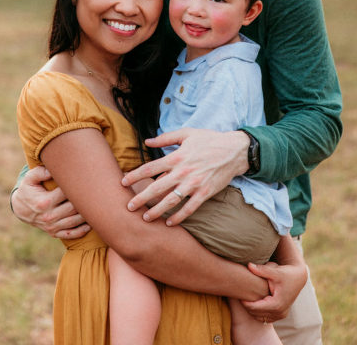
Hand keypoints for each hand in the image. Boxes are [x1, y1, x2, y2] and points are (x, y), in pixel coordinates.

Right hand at [11, 166, 90, 238]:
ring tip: (97, 205)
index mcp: (44, 202)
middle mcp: (49, 216)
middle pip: (73, 208)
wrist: (20, 208)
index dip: (77, 186)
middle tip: (97, 191)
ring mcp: (52, 226)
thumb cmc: (28, 189)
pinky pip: (70, 234)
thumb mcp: (30, 178)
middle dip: (85, 200)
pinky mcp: (53, 232)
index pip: (66, 193)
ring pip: (75, 221)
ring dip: (87, 215)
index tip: (86, 179)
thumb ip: (40, 172)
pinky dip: (81, 230)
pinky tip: (90, 224)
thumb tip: (52, 170)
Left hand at [121, 128, 249, 224]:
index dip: (135, 176)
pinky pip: (189, 208)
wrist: (234, 150)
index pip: (150, 167)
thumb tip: (147, 141)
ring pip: (171, 200)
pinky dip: (179, 216)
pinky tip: (169, 223)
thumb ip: (165, 138)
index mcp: (176, 156)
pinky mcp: (205, 192)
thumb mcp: (187, 134)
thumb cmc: (209, 139)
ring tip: (145, 218)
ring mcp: (194, 184)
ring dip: (157, 211)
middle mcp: (183, 172)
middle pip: (156, 187)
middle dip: (141, 198)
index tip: (123, 182)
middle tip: (128, 207)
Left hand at [241, 259, 307, 321]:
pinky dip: (258, 312)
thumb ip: (261, 270)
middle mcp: (280, 312)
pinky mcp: (281, 314)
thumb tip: (249, 265)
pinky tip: (254, 302)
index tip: (238, 294)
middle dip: (247, 306)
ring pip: (260, 317)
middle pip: (256, 314)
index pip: (255, 308)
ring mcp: (281, 315)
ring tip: (245, 298)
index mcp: (277, 304)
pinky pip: (266, 318)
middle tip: (239, 296)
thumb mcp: (274, 271)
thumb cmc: (286, 273)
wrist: (298, 278)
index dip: (245, 302)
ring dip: (252, 310)